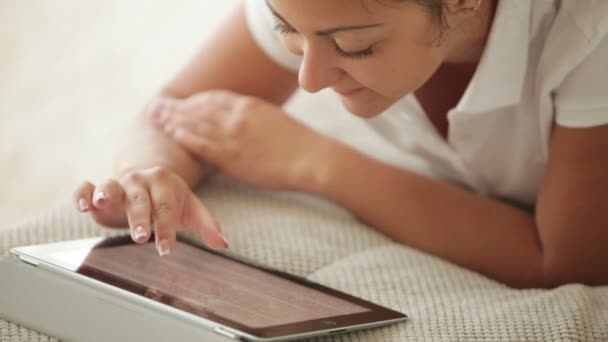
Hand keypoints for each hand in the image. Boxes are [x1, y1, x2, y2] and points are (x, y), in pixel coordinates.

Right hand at [72, 166, 228, 255]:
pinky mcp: (96, 191)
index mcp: (164, 182)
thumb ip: (206, 226)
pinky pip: (85, 188)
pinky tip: (81, 205)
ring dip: (106, 194)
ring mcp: (118, 184)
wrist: (148, 181)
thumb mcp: (191, 210)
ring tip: (102, 203)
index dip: (167, 227)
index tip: (167, 248)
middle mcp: (140, 180)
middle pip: (140, 199)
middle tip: (141, 237)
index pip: (166, 206)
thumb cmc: (172, 199)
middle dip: (140, 217)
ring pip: (110, 186)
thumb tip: (224, 244)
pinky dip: (81, 194)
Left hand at [150, 91, 326, 189]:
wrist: (313, 158)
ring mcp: (233, 135)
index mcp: (250, 105)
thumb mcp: (276, 121)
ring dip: (173, 119)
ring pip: (196, 123)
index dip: (194, 100)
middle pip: (199, 108)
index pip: (214, 98)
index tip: (181, 101)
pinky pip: (202, 143)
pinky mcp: (233, 155)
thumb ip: (255, 118)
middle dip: (176, 107)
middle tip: (156, 106)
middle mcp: (237, 115)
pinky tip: (172, 133)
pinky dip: (185, 136)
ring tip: (155, 117)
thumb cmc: (301, 144)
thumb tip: (245, 118)